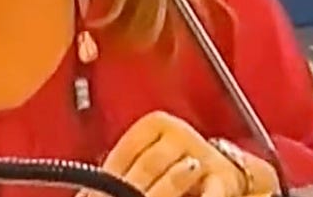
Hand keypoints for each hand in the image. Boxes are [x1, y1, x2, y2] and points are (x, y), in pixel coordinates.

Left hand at [96, 111, 245, 196]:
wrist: (225, 171)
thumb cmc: (175, 166)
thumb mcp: (147, 159)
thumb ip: (120, 172)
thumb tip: (87, 192)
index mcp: (154, 124)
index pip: (124, 152)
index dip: (107, 178)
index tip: (91, 195)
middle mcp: (179, 133)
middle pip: (147, 166)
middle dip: (128, 190)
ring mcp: (203, 154)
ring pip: (173, 180)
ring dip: (157, 193)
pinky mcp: (225, 177)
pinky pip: (209, 193)